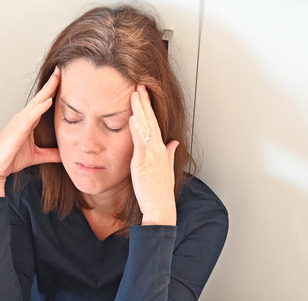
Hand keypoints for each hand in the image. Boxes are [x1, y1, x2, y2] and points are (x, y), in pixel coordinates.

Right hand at [0, 67, 62, 196]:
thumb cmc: (11, 158)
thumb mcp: (37, 156)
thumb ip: (50, 154)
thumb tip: (64, 155)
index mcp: (29, 121)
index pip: (43, 102)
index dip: (52, 91)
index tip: (62, 79)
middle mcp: (24, 117)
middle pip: (40, 97)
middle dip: (51, 83)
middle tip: (60, 70)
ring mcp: (21, 121)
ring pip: (36, 102)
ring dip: (47, 90)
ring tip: (57, 78)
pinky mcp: (18, 128)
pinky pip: (31, 116)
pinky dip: (40, 108)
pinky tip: (49, 101)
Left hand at [129, 84, 178, 224]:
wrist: (160, 207)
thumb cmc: (160, 191)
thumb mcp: (166, 168)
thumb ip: (169, 153)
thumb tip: (173, 142)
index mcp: (161, 149)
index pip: (154, 123)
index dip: (149, 107)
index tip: (143, 93)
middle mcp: (158, 149)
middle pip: (151, 120)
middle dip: (145, 102)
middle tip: (139, 85)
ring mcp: (152, 155)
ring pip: (146, 128)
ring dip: (141, 110)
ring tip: (135, 94)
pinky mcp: (143, 163)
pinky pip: (140, 143)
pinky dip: (137, 129)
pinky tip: (133, 118)